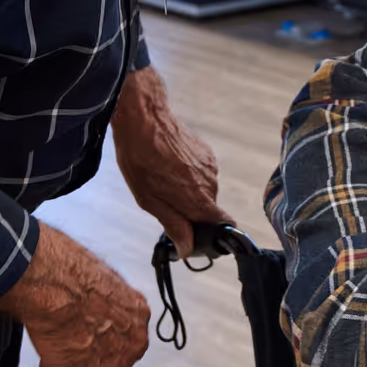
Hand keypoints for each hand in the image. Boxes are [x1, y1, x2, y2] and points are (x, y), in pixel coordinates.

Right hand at [0, 223, 149, 366]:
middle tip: (63, 333)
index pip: (117, 334)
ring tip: (55, 337)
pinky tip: (48, 352)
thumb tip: (88, 303)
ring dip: (66, 362)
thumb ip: (102, 301)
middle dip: (82, 351)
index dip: (90, 330)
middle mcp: (134, 341)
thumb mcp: (99, 281)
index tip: (77, 322)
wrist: (55, 282)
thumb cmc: (69, 272)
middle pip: (104, 358)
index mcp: (138, 313)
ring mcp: (113, 366)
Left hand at [111, 64, 229, 256]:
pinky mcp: (207, 153)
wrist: (145, 118)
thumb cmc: (141, 159)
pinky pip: (202, 174)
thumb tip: (187, 248)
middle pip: (209, 209)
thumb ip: (173, 224)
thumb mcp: (149, 200)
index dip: (216, 236)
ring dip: (189, 192)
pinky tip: (169, 167)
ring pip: (204, 191)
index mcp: (198, 199)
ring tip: (163, 180)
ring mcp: (211, 166)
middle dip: (192, 212)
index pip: (226, 225)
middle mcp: (211, 183)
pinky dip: (189, 176)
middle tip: (165, 203)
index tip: (199, 237)